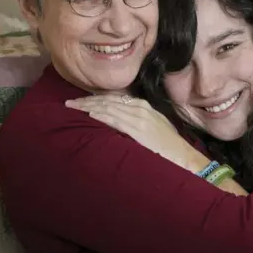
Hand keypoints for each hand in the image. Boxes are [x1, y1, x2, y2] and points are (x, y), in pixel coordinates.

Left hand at [65, 94, 200, 170]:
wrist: (182, 155)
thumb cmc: (169, 144)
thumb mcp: (154, 125)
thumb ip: (138, 119)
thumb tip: (121, 120)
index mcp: (144, 106)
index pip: (115, 98)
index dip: (97, 98)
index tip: (82, 100)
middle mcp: (141, 108)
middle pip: (109, 101)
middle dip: (88, 101)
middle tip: (70, 103)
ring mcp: (139, 118)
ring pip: (109, 108)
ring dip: (89, 107)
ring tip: (73, 107)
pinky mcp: (138, 130)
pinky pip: (116, 120)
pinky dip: (102, 115)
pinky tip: (90, 114)